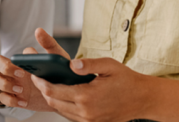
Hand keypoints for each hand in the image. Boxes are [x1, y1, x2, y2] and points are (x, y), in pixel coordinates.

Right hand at [0, 27, 67, 111]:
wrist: (66, 95)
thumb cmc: (59, 73)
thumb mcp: (57, 57)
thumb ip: (48, 43)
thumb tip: (38, 30)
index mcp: (20, 61)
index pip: (5, 57)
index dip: (11, 62)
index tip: (24, 68)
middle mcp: (12, 71)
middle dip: (3, 69)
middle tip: (20, 75)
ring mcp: (12, 84)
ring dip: (4, 85)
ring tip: (21, 90)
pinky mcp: (15, 98)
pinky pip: (2, 98)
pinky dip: (11, 100)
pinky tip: (23, 102)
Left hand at [30, 57, 150, 121]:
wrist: (143, 99)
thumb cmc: (126, 79)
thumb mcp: (109, 65)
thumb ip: (88, 64)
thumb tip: (71, 64)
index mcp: (87, 96)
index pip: (53, 91)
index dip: (41, 82)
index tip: (35, 73)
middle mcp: (85, 112)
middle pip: (53, 102)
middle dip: (43, 89)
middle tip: (38, 77)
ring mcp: (88, 120)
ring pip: (59, 110)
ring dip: (51, 98)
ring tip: (47, 84)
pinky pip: (69, 116)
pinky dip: (62, 105)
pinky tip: (62, 94)